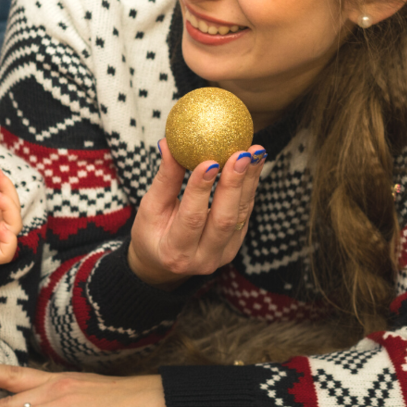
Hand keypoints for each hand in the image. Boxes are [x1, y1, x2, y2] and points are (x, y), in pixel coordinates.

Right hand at [127, 140, 265, 287]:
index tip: (209, 161)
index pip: (191, 218)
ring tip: (255, 152)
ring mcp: (223, 254)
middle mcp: (203, 259)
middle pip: (223, 220)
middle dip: (234, 184)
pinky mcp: (235, 245)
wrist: (164, 262)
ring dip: (249, 181)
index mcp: (175, 252)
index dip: (200, 189)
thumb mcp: (150, 208)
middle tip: (240, 154)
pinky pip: (245, 214)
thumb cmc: (152, 231)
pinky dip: (250, 187)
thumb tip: (169, 144)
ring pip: (240, 216)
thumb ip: (164, 179)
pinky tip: (254, 164)